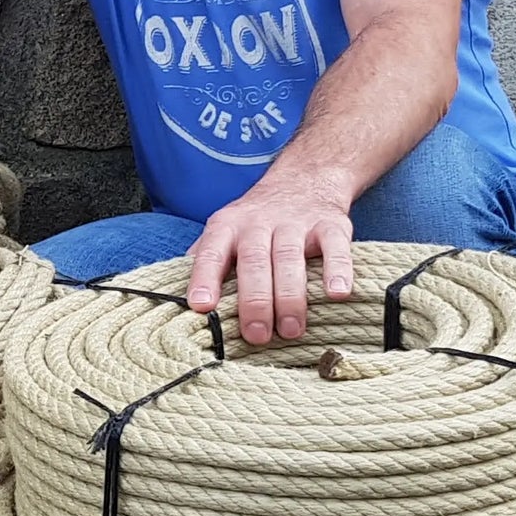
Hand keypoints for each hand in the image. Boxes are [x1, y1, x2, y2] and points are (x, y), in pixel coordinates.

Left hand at [185, 181, 354, 344]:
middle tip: (256, 335)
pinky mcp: (330, 225)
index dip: (204, 279)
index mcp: (227, 227)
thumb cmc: (257, 220)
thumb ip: (205, 260)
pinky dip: (337, 270)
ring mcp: (295, 223)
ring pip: (290, 259)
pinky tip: (337, 294)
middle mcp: (259, 223)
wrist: (304, 180)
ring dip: (291, 297)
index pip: (211, 253)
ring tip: (291, 330)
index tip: (201, 307)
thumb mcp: (225, 230)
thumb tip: (178, 300)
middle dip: (254, 301)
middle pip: (254, 262)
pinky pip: (335, 248)